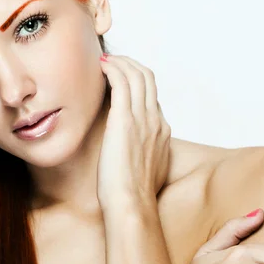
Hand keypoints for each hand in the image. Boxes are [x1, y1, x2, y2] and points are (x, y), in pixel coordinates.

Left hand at [97, 54, 170, 211]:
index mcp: (162, 130)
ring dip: (121, 62)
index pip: (151, 95)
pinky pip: (122, 82)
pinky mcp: (125, 119)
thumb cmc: (132, 193)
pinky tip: (101, 67)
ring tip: (105, 60)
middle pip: (148, 78)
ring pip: (137, 75)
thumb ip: (143, 153)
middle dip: (131, 64)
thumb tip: (131, 151)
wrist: (131, 203)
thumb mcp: (145, 169)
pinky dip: (113, 69)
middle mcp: (156, 119)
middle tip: (113, 61)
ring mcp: (143, 118)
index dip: (136, 81)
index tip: (121, 78)